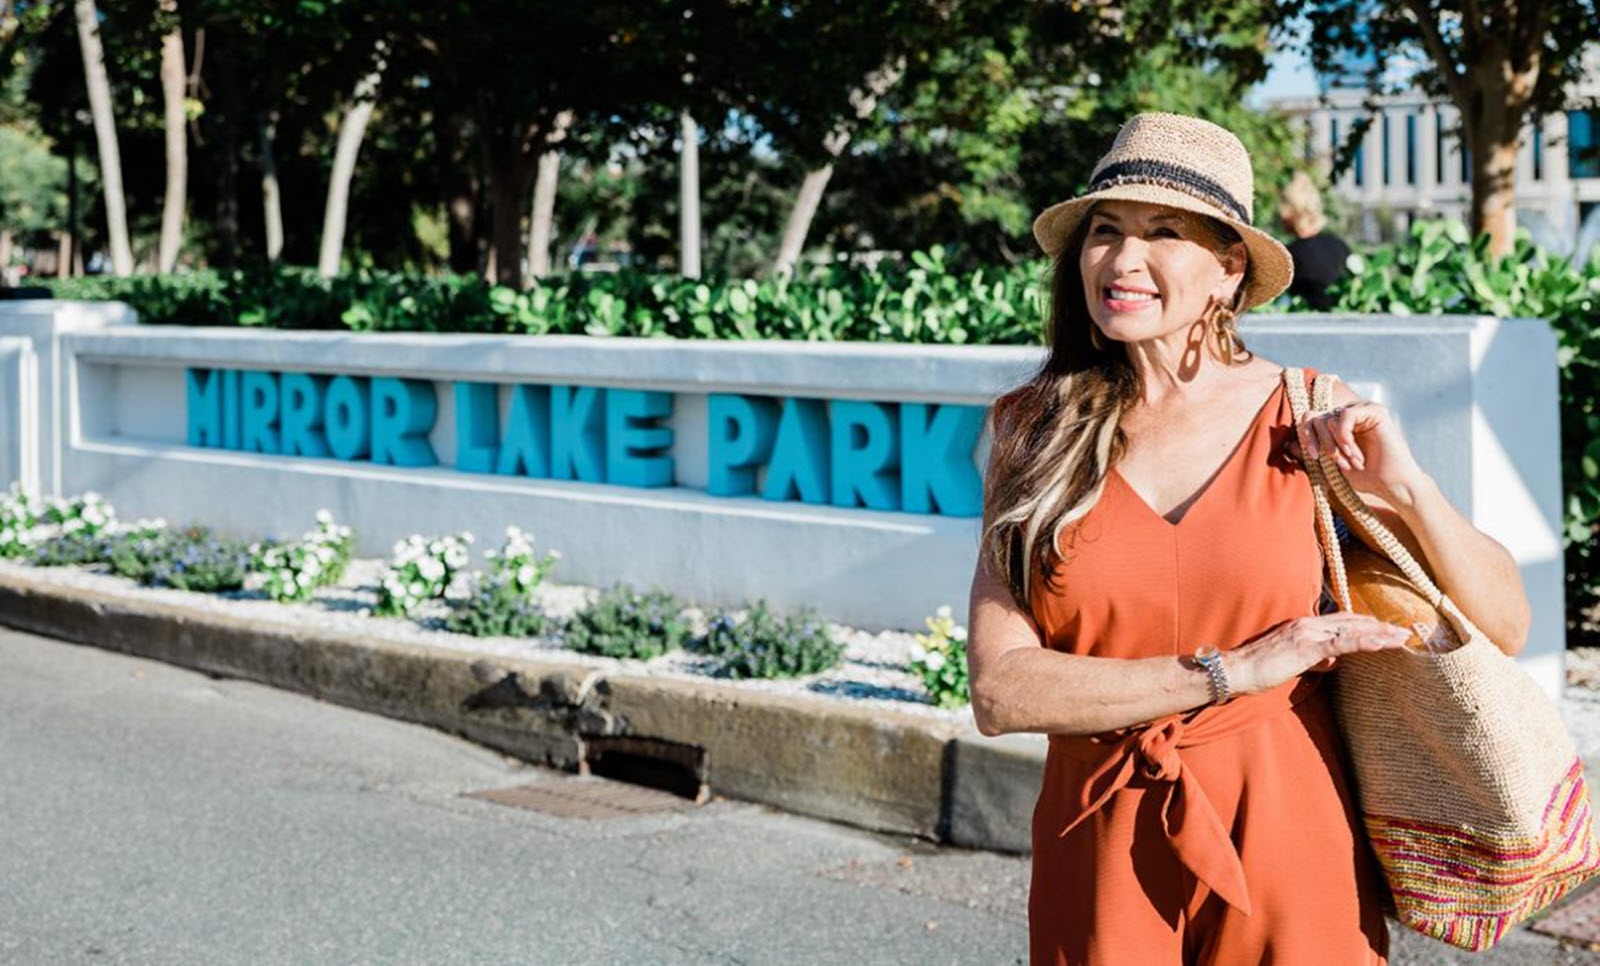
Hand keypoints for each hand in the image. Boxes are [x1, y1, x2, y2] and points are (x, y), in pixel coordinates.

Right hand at [1226, 613, 1411, 695]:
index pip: (1342, 621)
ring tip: (1403, 637)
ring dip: (1380, 632)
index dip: (1366, 624)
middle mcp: (1308, 623)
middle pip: (1352, 621)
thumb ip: (1314, 658)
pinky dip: (1364, 641)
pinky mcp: (1306, 647)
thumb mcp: (1291, 661)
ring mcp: (1308, 633)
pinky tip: (1382, 643)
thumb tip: (1332, 662)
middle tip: (1405, 631)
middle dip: (1380, 625)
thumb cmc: (1259, 668)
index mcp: (1304, 625)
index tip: (1388, 630)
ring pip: (1352, 629)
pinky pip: (1341, 643)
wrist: (1236, 670)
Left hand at [1286, 387, 1427, 505]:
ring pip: (1329, 418)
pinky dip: (1344, 435)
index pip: (1309, 419)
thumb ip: (1309, 454)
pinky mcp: (1375, 410)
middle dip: (1322, 443)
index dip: (1305, 436)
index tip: (1314, 456)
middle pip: (1316, 417)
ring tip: (1349, 460)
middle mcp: (1346, 415)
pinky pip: (1346, 414)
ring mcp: (1361, 410)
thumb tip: (1287, 444)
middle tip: (1336, 462)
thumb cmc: (1362, 477)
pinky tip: (1351, 450)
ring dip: (1336, 444)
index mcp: (1335, 425)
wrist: (1390, 484)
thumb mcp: (1328, 467)